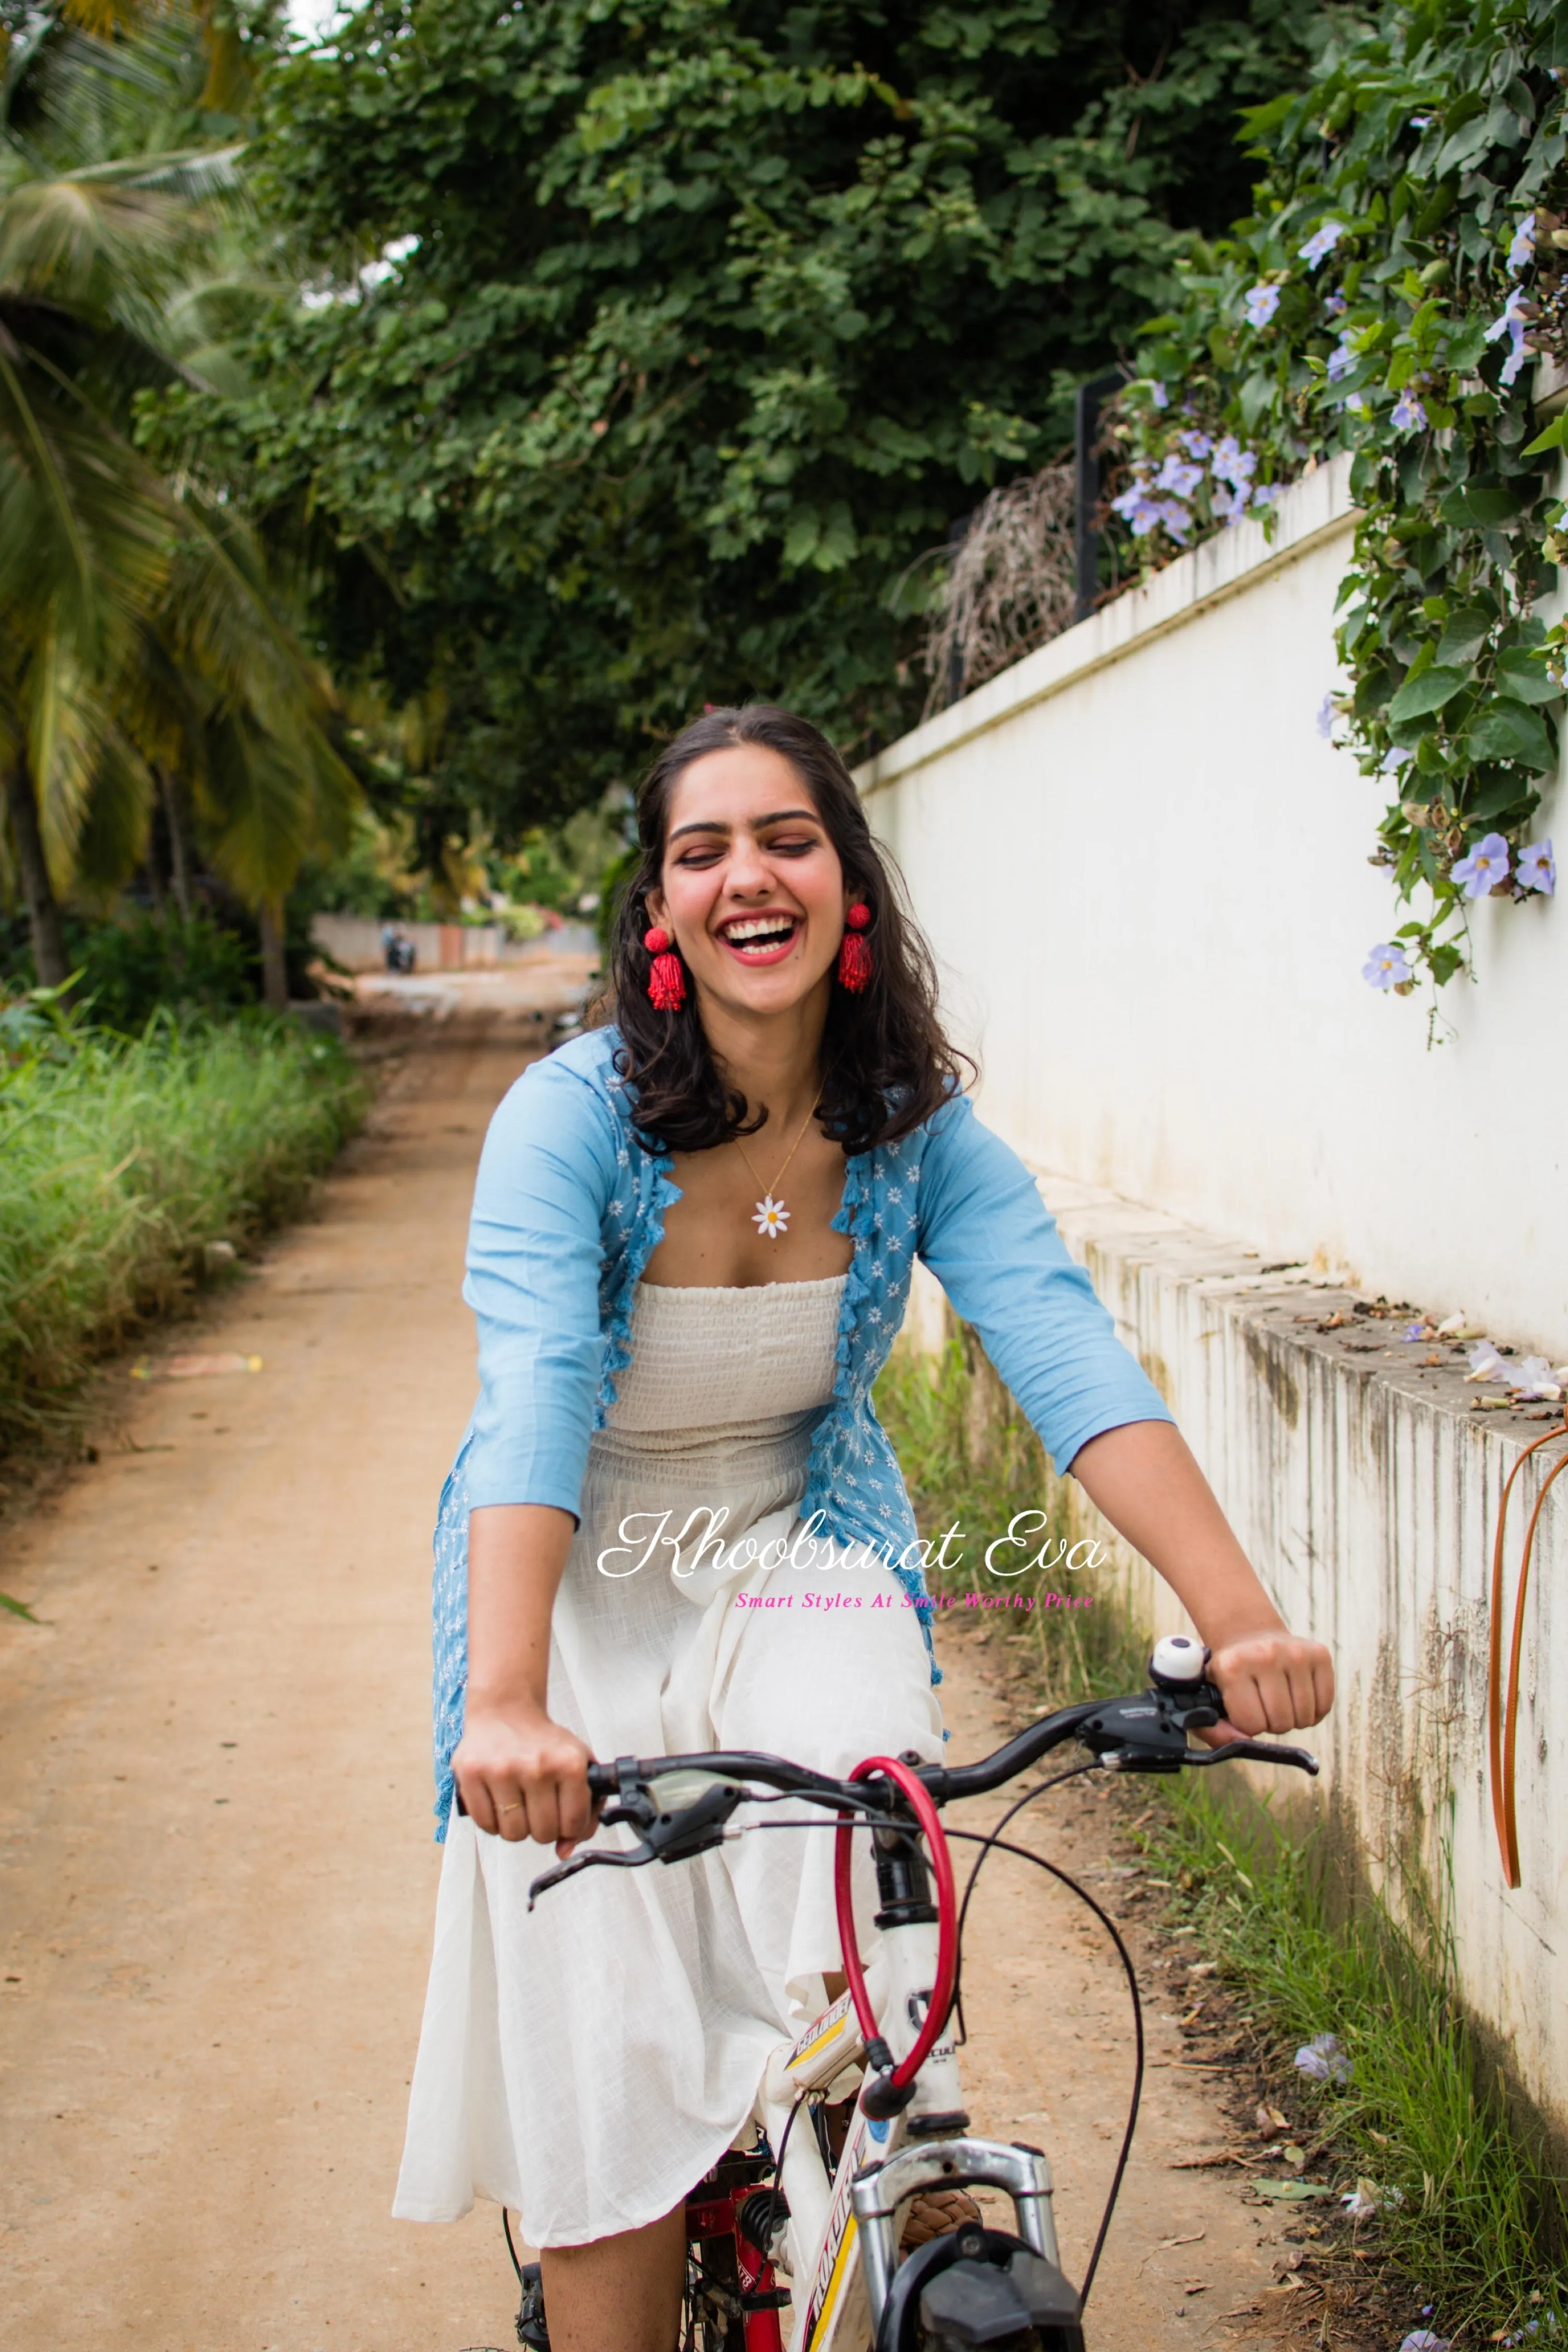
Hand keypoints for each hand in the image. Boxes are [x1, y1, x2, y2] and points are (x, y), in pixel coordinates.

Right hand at [453, 1701, 595, 1853]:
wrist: (505, 1711)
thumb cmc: (544, 1743)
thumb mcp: (578, 1766)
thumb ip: (585, 1810)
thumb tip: (565, 1851)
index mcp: (569, 1763)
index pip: (573, 1824)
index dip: (570, 1827)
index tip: (563, 1814)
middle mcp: (536, 1766)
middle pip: (543, 1833)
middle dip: (543, 1827)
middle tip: (538, 1807)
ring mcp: (501, 1770)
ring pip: (513, 1834)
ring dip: (517, 1826)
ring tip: (517, 1803)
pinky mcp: (471, 1773)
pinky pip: (485, 1825)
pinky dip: (493, 1821)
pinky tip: (498, 1801)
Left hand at [1206, 1629, 1333, 1740]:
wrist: (1249, 1636)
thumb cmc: (1230, 1674)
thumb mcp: (1208, 1697)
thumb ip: (1212, 1730)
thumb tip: (1242, 1742)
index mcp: (1232, 1666)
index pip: (1251, 1724)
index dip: (1249, 1725)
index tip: (1245, 1709)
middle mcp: (1265, 1655)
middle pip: (1281, 1723)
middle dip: (1272, 1724)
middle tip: (1263, 1705)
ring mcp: (1296, 1652)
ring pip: (1304, 1718)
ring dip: (1293, 1718)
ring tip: (1279, 1699)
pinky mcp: (1320, 1654)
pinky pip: (1324, 1705)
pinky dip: (1313, 1711)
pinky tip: (1297, 1696)